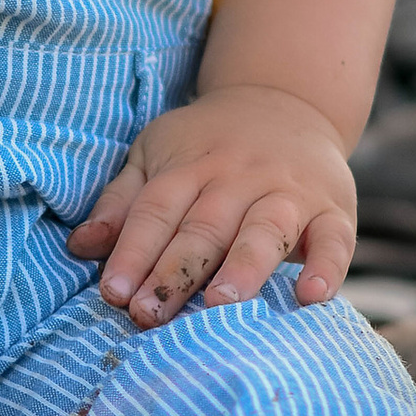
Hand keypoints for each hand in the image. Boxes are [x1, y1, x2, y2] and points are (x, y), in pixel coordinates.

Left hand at [67, 84, 357, 324]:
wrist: (286, 100)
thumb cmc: (208, 143)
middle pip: (203, 227)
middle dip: (175, 273)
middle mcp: (238, 178)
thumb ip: (123, 202)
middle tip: (150, 315)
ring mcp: (288, 193)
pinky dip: (327, 267)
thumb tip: (80, 247)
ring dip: (242, 269)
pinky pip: (335, 240)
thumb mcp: (156, 154)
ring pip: (264, 232)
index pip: (156, 211)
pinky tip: (311, 296)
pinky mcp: (333, 209)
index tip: (113, 293)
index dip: (133, 251)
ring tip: (220, 306)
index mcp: (189, 166)